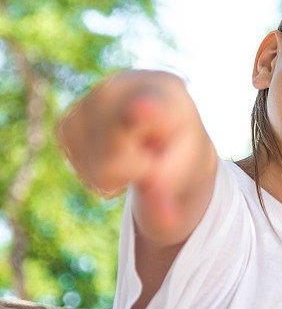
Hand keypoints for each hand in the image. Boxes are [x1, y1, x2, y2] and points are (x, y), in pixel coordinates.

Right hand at [56, 70, 212, 233]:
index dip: (144, 111)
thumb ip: (172, 195)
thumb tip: (167, 223)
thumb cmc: (180, 153)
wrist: (163, 133)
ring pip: (90, 164)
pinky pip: (72, 161)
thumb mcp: (186, 173)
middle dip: (132, 172)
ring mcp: (92, 98)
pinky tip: (112, 154)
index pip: (153, 106)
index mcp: (170, 95)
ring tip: (135, 154)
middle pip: (114, 156)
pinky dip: (91, 170)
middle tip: (152, 159)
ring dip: (111, 175)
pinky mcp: (69, 118)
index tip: (141, 110)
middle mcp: (127, 85)